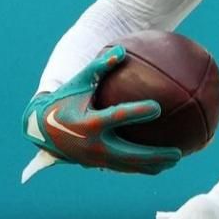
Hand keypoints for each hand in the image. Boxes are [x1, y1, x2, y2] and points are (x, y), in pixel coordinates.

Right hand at [23, 45, 180, 174]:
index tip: (158, 107)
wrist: (41, 129)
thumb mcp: (78, 83)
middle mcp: (93, 144)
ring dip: (152, 166)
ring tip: (176, 161)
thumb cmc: (64, 100)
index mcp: (89, 122)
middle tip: (178, 153)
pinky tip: (159, 164)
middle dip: (154, 155)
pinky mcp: (96, 165)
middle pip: (129, 155)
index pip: (116, 117)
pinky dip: (141, 167)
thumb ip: (99, 67)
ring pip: (128, 167)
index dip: (137, 112)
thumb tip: (121, 50)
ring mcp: (95, 159)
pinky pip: (122, 168)